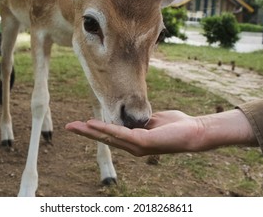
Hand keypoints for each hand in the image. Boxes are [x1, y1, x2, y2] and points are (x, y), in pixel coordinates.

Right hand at [65, 110, 205, 155]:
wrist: (194, 131)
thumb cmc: (176, 125)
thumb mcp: (153, 120)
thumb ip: (140, 120)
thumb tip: (132, 116)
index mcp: (134, 140)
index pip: (110, 134)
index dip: (95, 130)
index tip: (81, 123)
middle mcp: (133, 146)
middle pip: (105, 138)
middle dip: (86, 133)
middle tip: (68, 127)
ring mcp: (137, 146)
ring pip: (109, 137)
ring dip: (90, 131)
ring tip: (75, 126)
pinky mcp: (143, 142)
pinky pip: (120, 134)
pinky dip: (105, 129)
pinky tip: (93, 125)